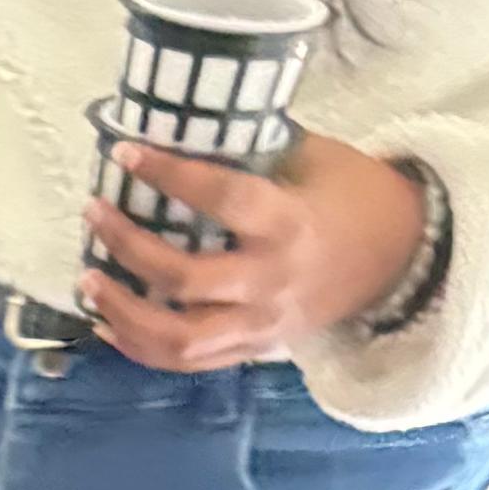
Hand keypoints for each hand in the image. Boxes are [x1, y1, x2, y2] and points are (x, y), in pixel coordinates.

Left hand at [80, 134, 427, 371]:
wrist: (400, 258)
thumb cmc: (355, 197)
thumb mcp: (316, 160)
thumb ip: (258, 152)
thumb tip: (193, 128)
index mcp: (289, 223)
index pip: (221, 199)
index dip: (170, 175)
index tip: (126, 153)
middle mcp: (270, 281)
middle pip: (184, 279)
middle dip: (129, 249)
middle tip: (95, 216)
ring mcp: (259, 323)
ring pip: (177, 337)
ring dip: (123, 313)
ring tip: (88, 281)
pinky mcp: (252, 349)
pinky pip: (186, 361)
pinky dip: (139, 347)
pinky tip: (106, 324)